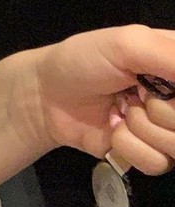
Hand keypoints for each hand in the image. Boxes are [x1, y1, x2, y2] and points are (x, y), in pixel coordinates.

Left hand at [33, 25, 174, 174]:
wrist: (45, 97)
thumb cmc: (83, 60)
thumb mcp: (127, 43)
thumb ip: (171, 56)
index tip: (163, 89)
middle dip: (163, 108)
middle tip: (136, 93)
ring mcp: (168, 130)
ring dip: (143, 127)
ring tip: (122, 109)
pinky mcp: (150, 155)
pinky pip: (158, 163)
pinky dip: (130, 146)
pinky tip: (114, 128)